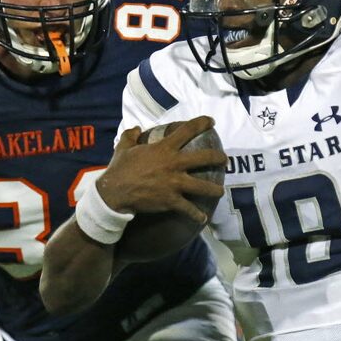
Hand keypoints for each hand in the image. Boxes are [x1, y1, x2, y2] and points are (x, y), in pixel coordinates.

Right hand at [97, 116, 226, 223]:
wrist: (115, 192)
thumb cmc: (120, 169)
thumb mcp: (123, 147)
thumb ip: (130, 136)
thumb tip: (135, 128)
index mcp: (164, 149)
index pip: (187, 131)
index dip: (202, 123)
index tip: (211, 121)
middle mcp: (174, 164)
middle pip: (204, 158)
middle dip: (218, 158)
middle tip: (225, 160)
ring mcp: (174, 184)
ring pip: (202, 186)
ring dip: (214, 189)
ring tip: (221, 191)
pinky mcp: (171, 201)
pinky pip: (188, 209)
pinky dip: (197, 215)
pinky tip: (203, 218)